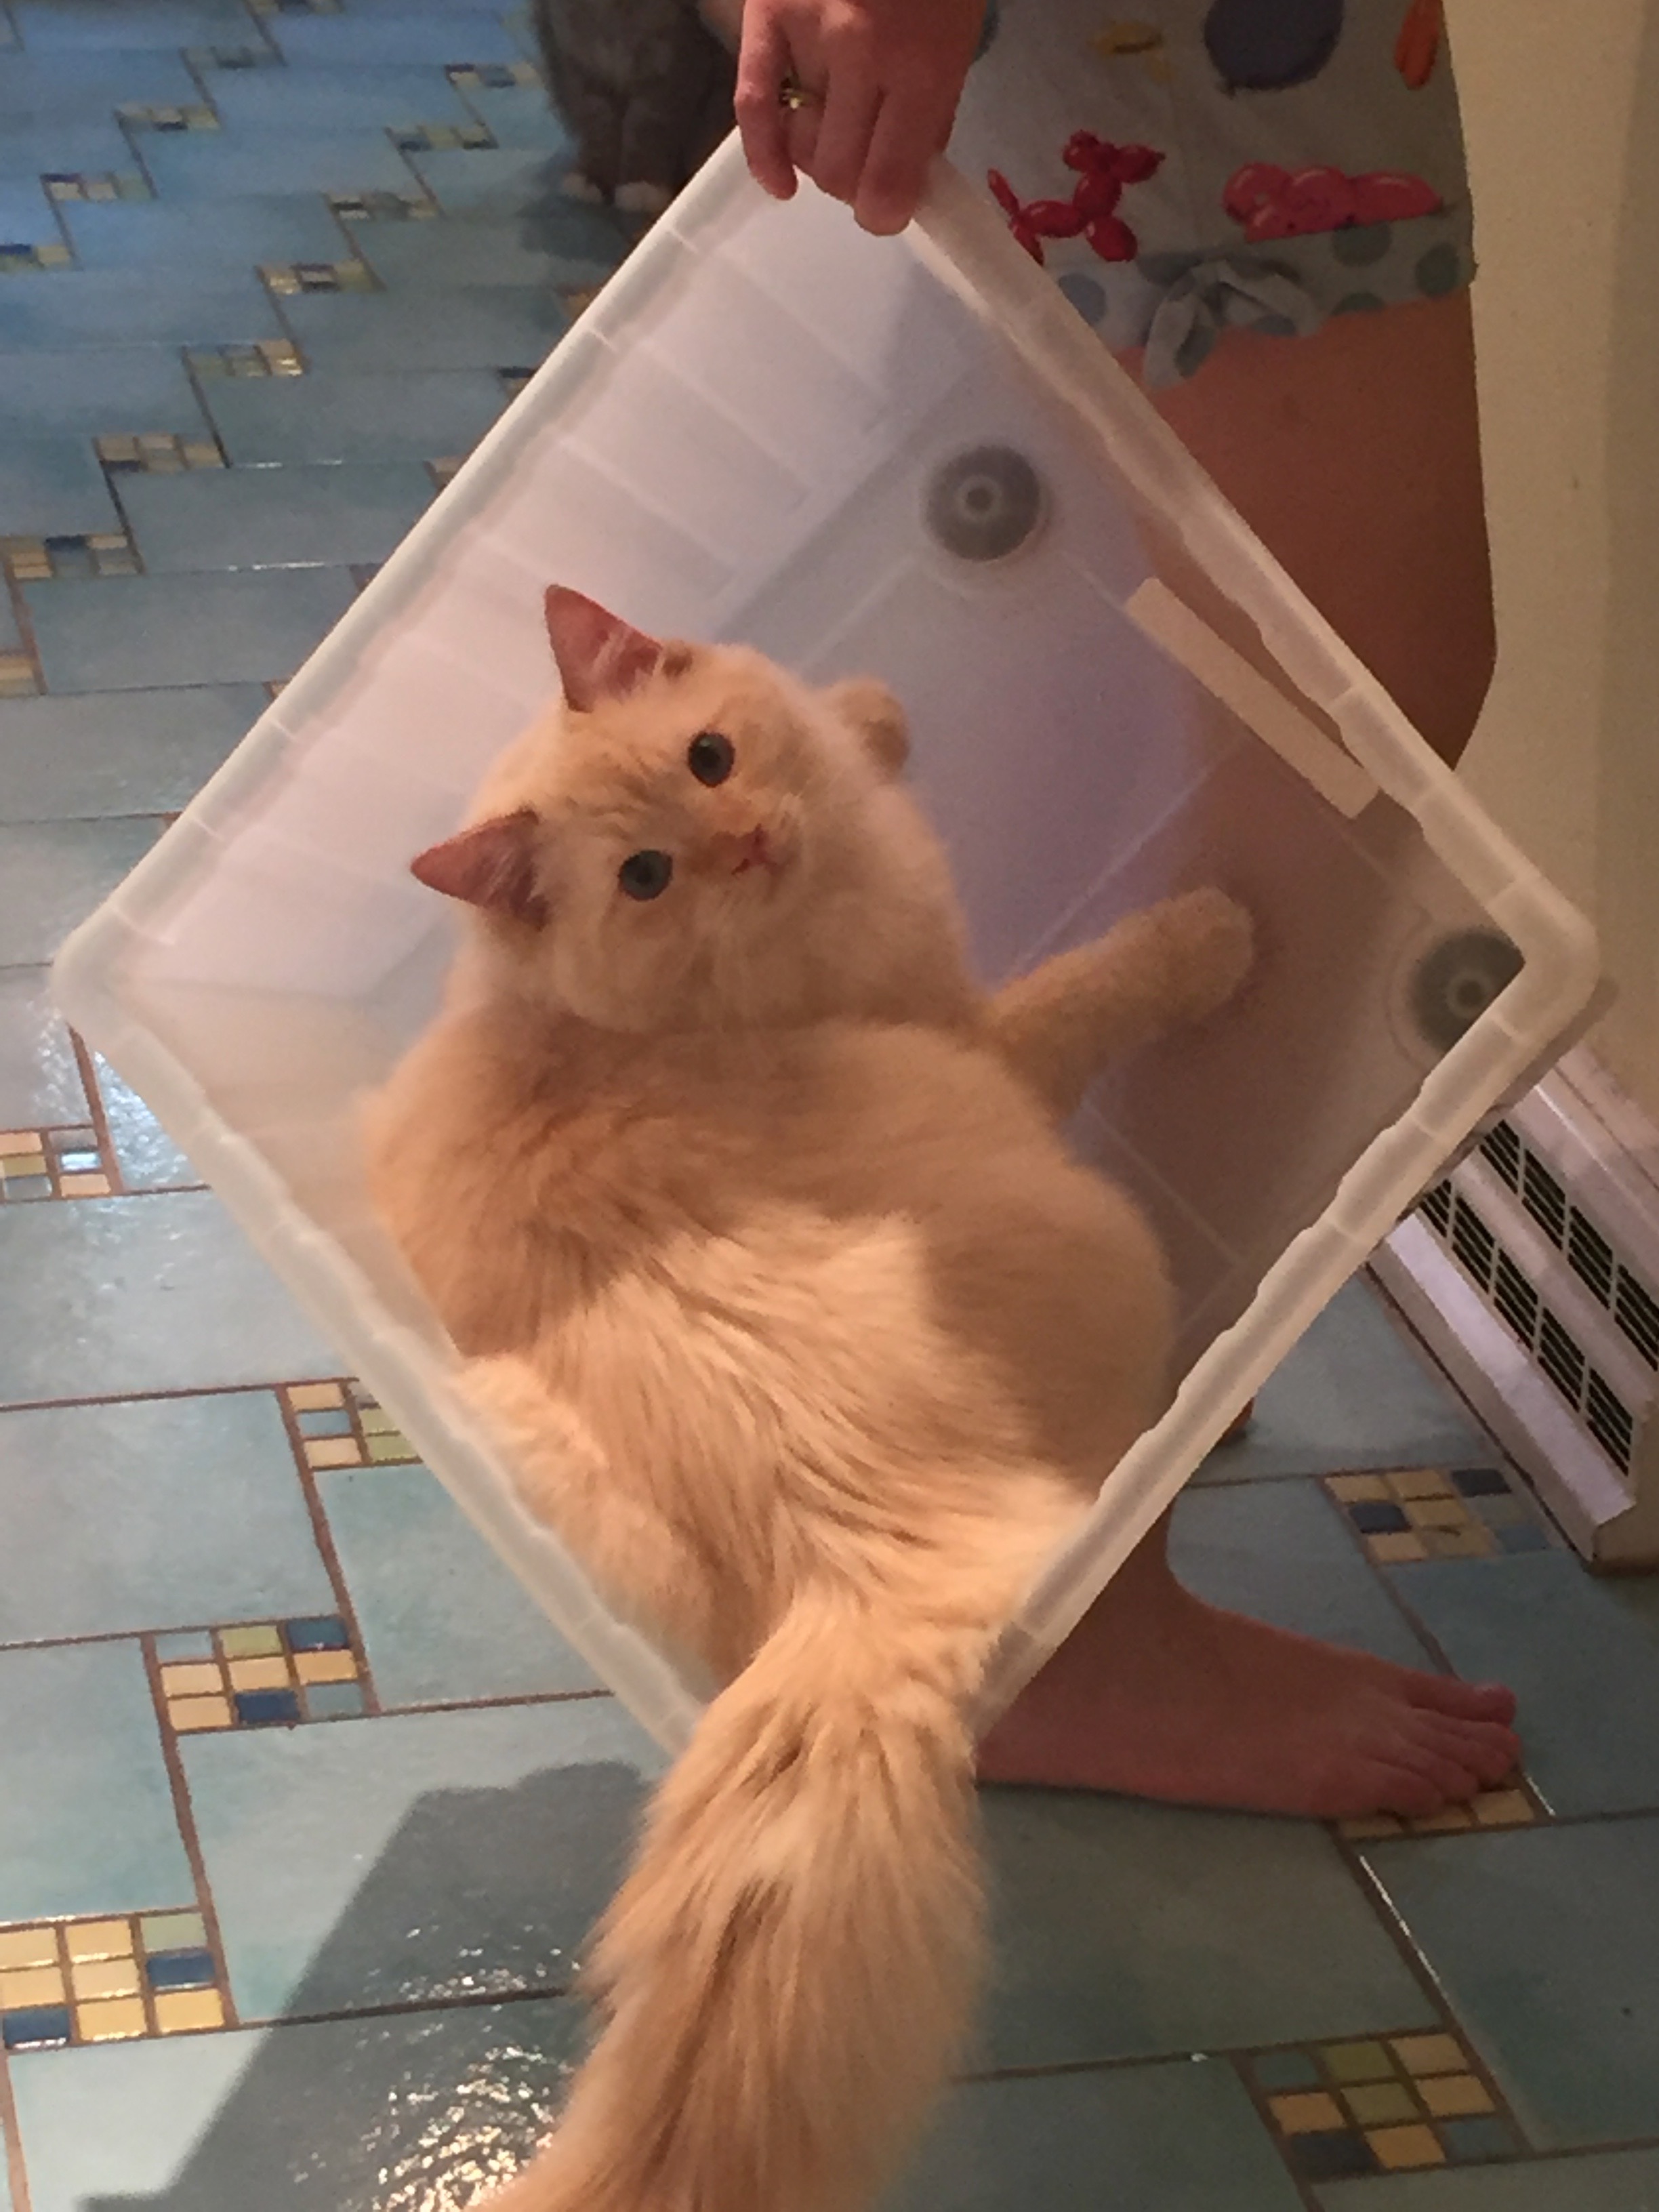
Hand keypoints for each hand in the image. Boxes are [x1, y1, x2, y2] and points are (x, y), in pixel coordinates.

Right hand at [735, 0, 985, 235]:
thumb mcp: (958, 34)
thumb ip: (934, 107)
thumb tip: (905, 177)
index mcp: (922, 65)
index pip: (889, 184)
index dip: (887, 213)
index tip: (888, 210)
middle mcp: (861, 56)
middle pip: (840, 172)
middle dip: (854, 184)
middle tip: (867, 163)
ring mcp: (808, 34)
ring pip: (803, 144)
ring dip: (820, 155)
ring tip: (838, 132)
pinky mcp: (767, 14)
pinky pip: (752, 104)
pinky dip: (763, 154)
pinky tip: (779, 183)